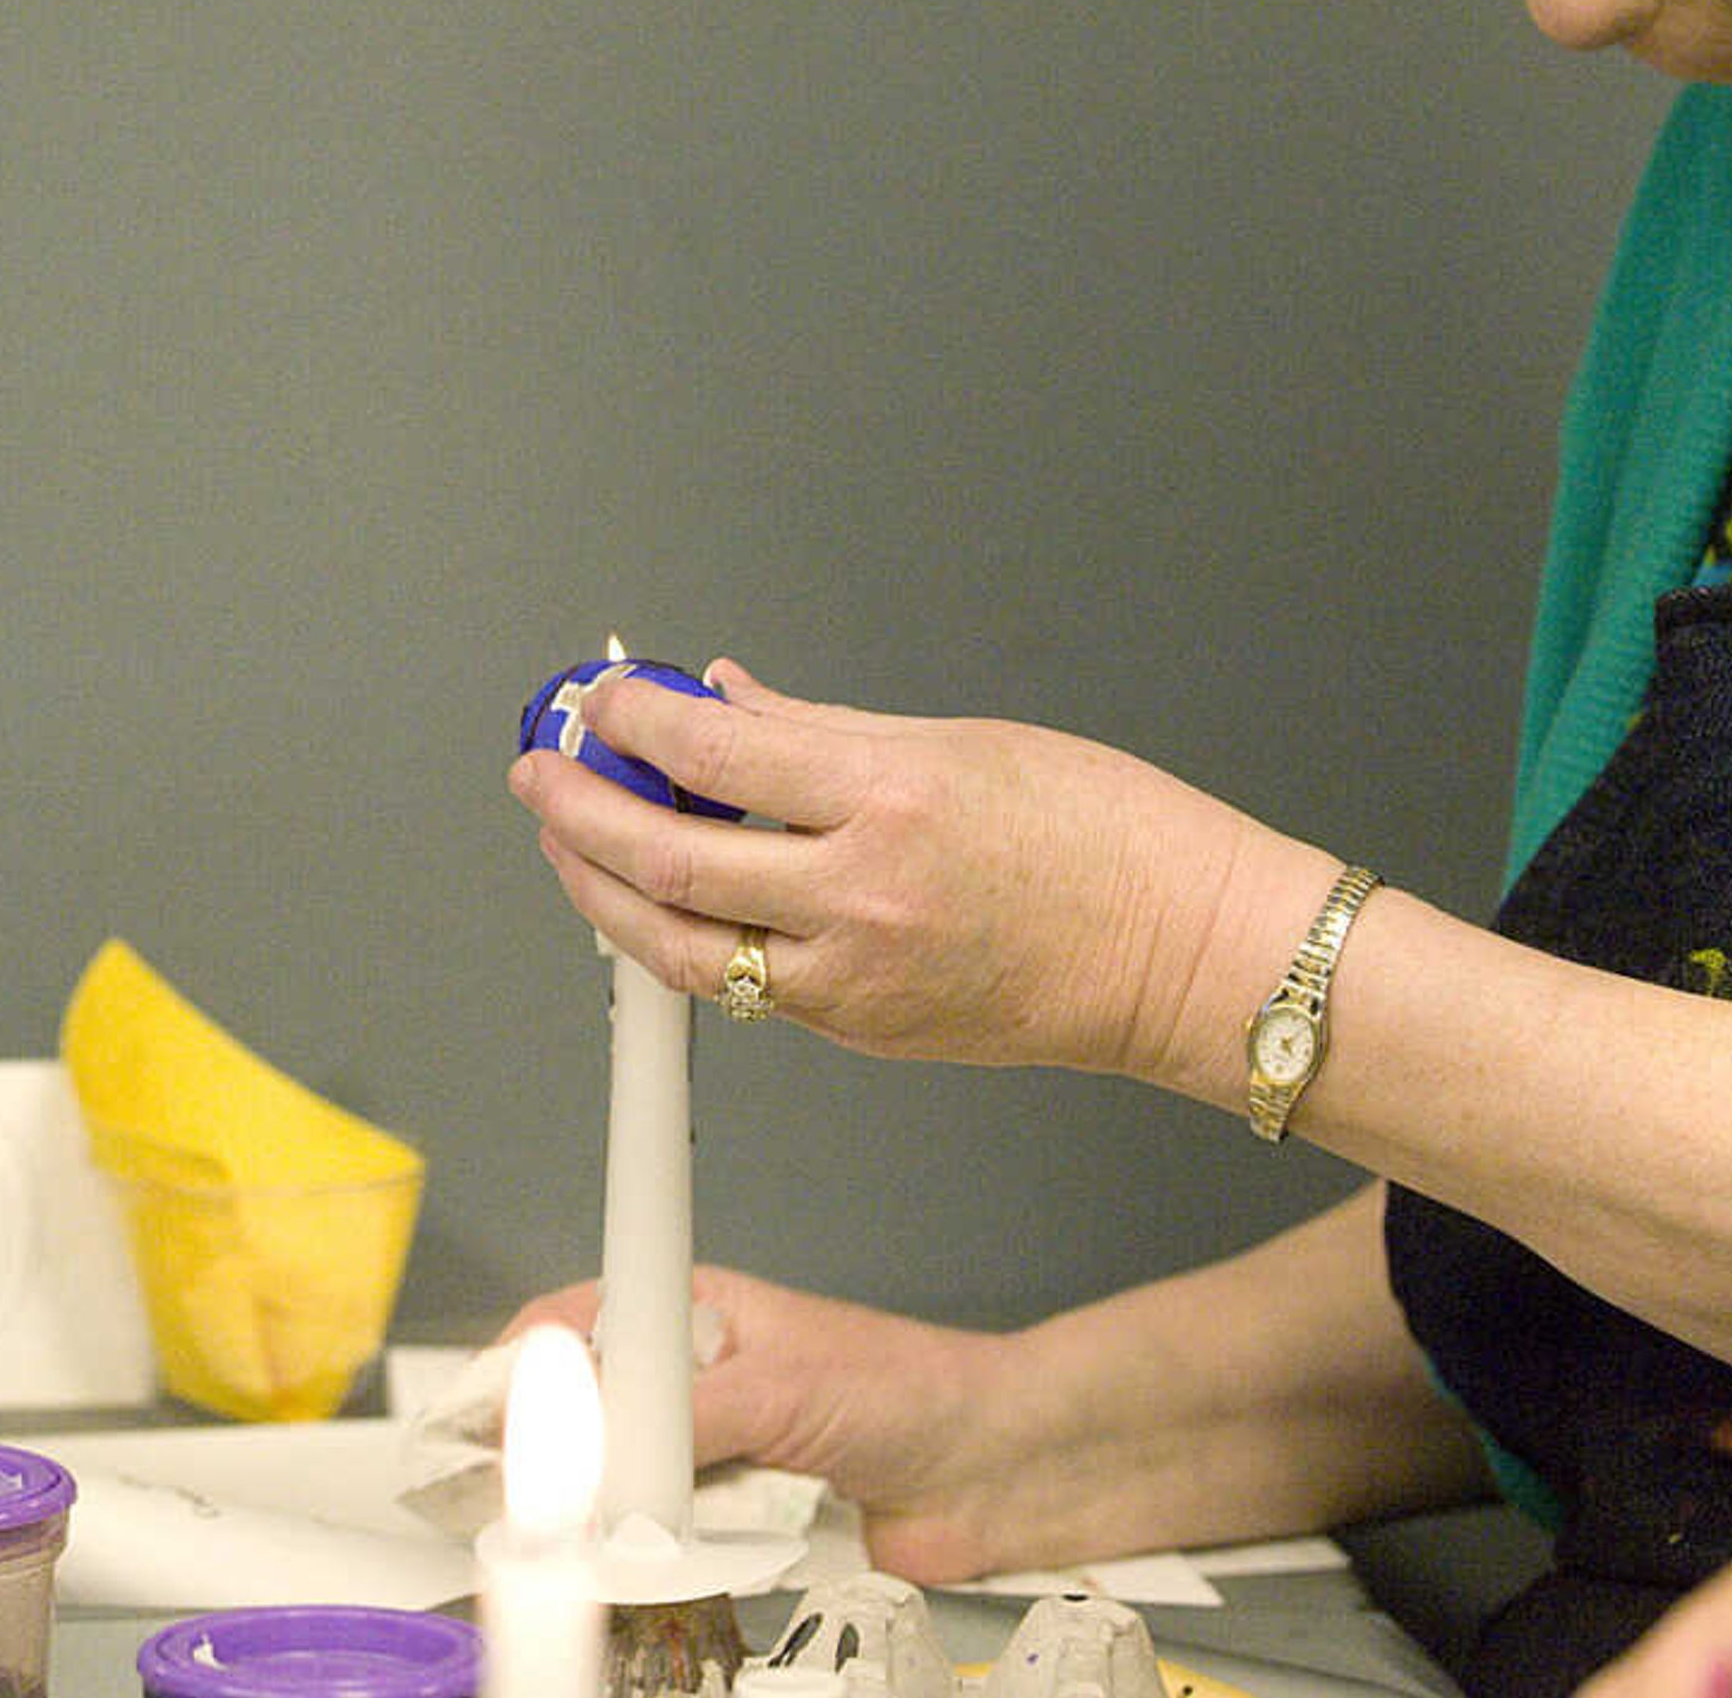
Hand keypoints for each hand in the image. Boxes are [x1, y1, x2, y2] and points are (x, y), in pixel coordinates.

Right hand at [497, 1264, 1012, 1580]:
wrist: (1000, 1470)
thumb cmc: (914, 1389)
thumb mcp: (776, 1388)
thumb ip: (680, 1418)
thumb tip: (601, 1453)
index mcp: (696, 1312)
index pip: (577, 1326)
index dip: (523, 1368)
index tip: (483, 1416)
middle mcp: (699, 1379)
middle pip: (591, 1414)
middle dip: (556, 1455)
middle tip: (519, 1495)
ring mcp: (721, 1452)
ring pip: (627, 1483)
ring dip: (611, 1513)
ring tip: (583, 1538)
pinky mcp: (748, 1520)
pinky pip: (678, 1543)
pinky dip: (661, 1558)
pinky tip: (650, 1566)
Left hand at [507, 659, 1288, 1086]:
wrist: (1188, 955)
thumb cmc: (1109, 837)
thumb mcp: (963, 740)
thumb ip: (820, 729)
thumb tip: (726, 702)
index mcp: (889, 798)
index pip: (712, 756)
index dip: (634, 722)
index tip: (604, 699)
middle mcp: (861, 895)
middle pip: (667, 861)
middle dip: (579, 812)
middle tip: (543, 771)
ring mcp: (856, 978)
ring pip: (682, 947)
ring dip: (603, 891)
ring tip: (569, 843)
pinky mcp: (863, 1031)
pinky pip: (747, 985)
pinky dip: (688, 937)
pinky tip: (663, 897)